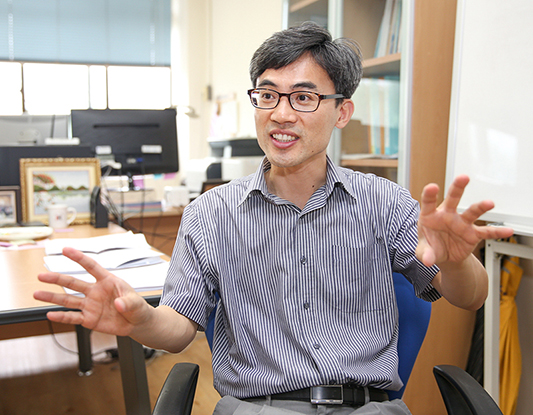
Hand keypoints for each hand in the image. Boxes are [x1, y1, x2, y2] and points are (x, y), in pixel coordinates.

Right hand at [33, 247, 151, 336]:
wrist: (137, 323)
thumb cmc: (137, 307)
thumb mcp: (136, 303)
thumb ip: (128, 302)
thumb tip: (118, 304)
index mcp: (108, 281)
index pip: (91, 267)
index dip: (79, 258)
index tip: (66, 250)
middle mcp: (95, 292)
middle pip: (73, 283)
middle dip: (57, 279)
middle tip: (42, 275)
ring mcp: (91, 305)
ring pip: (68, 300)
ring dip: (53, 298)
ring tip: (37, 294)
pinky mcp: (89, 319)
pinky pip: (73, 317)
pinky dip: (61, 317)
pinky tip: (50, 314)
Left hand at [416, 175, 513, 266]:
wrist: (444, 256)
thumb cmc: (430, 247)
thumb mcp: (423, 251)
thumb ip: (425, 254)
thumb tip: (428, 260)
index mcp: (430, 216)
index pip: (428, 203)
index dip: (430, 194)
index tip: (432, 187)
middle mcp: (447, 215)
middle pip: (452, 198)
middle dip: (458, 187)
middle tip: (463, 177)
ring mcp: (461, 223)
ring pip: (472, 212)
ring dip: (480, 207)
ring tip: (489, 203)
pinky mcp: (473, 233)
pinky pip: (487, 232)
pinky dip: (497, 232)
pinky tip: (508, 231)